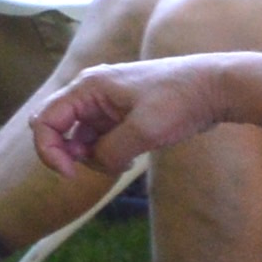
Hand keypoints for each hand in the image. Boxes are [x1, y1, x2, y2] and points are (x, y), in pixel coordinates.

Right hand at [26, 54, 244, 185]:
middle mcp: (91, 91)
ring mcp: (106, 102)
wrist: (216, 87)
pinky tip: (128, 159)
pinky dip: (106, 152)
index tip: (71, 174)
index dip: (48, 151)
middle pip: (56, 126)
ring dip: (91, 155)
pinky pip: (99, 137)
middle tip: (91, 169)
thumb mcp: (143, 132)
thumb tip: (95, 164)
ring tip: (122, 162)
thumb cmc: (180, 101)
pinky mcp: (121, 112)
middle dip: (65, 153)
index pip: (45, 120)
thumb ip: (110, 153)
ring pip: (80, 136)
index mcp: (88, 86)